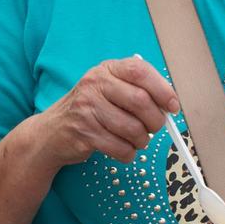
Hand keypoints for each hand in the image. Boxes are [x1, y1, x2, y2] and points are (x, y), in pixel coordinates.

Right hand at [23, 57, 177, 169]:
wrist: (51, 132)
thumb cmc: (89, 110)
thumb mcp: (108, 89)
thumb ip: (136, 90)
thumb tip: (170, 104)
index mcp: (106, 70)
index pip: (140, 71)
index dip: (162, 89)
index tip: (173, 106)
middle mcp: (94, 85)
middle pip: (141, 101)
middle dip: (156, 120)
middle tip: (155, 128)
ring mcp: (87, 109)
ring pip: (133, 129)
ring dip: (142, 140)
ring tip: (137, 140)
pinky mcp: (84, 134)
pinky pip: (121, 148)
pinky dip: (128, 153)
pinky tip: (123, 149)